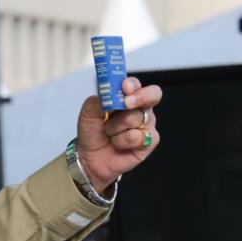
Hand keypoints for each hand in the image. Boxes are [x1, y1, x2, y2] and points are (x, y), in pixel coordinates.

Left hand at [76, 77, 161, 192]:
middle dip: (140, 97)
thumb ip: (99, 100)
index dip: (132, 84)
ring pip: (137, 118)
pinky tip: (117, 144)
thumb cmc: (92, 132)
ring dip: (116, 127)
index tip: (124, 87)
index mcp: (126, 97)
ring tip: (109, 133)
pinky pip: (138, 136)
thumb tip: (108, 94)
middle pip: (153, 95)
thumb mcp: (88, 113)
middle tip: (126, 103)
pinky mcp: (149, 141)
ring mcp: (146, 124)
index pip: (135, 85)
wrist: (89, 156)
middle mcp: (140, 108)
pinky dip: (122, 141)